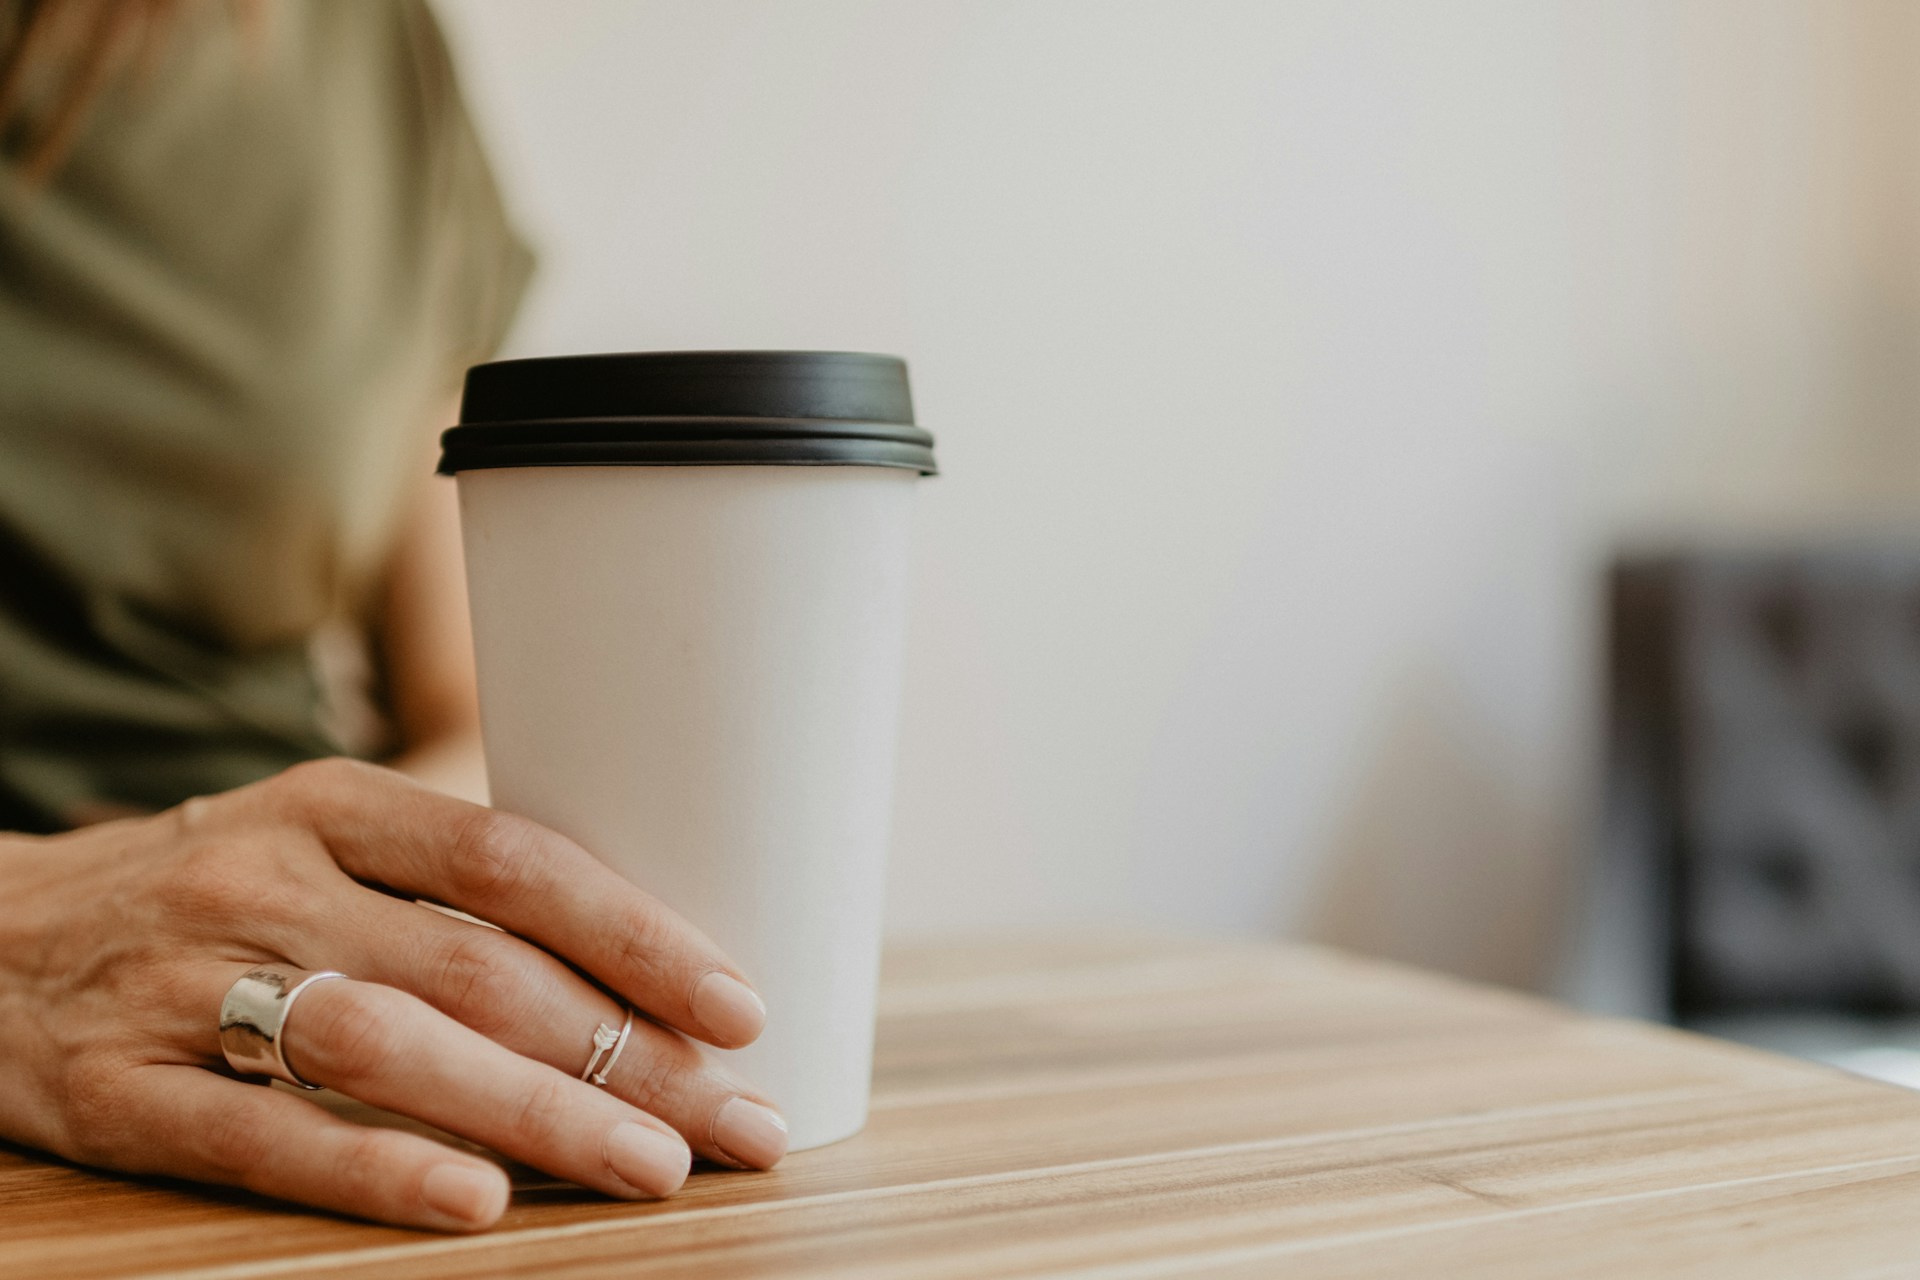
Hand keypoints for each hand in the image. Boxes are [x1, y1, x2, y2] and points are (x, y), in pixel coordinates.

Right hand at [0, 758, 788, 1230]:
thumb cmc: (201, 890)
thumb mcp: (310, 839)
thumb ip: (443, 884)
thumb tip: (632, 956)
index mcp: (331, 805)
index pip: (512, 858)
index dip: (635, 931)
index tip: (738, 1002)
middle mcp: (267, 880)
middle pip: (476, 966)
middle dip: (626, 1049)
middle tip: (736, 1114)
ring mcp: (186, 983)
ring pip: (388, 1045)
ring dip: (537, 1113)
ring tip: (654, 1165)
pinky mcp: (119, 1090)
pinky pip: (262, 1134)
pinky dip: (376, 1168)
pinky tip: (477, 1202)